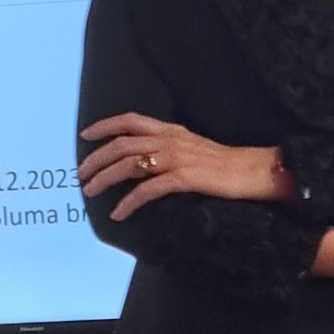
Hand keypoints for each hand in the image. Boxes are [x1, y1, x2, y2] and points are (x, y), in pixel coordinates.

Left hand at [79, 112, 277, 221]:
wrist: (253, 171)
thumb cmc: (226, 164)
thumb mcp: (193, 148)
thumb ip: (169, 148)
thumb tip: (146, 160)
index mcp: (171, 130)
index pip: (130, 120)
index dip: (105, 125)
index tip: (86, 135)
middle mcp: (170, 140)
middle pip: (121, 144)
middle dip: (96, 158)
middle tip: (81, 174)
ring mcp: (176, 158)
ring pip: (129, 164)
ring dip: (104, 178)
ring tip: (90, 192)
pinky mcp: (184, 178)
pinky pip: (148, 189)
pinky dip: (128, 202)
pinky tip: (118, 212)